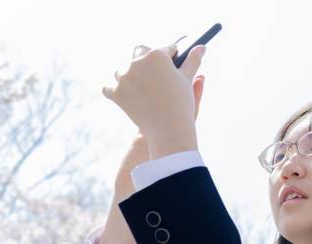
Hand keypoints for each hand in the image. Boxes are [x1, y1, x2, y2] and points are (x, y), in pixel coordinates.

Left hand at [102, 43, 205, 158]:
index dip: (171, 55)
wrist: (168, 129)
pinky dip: (114, 91)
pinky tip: (124, 95)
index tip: (173, 60)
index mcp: (156, 55)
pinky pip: (109, 88)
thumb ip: (193, 60)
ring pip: (122, 70)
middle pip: (139, 52)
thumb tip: (201, 47)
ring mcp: (124, 77)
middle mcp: (137, 62)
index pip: (165, 49)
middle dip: (147, 58)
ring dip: (129, 74)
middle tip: (156, 72)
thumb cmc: (182, 103)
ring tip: (142, 87)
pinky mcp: (115, 93)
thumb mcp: (188, 80)